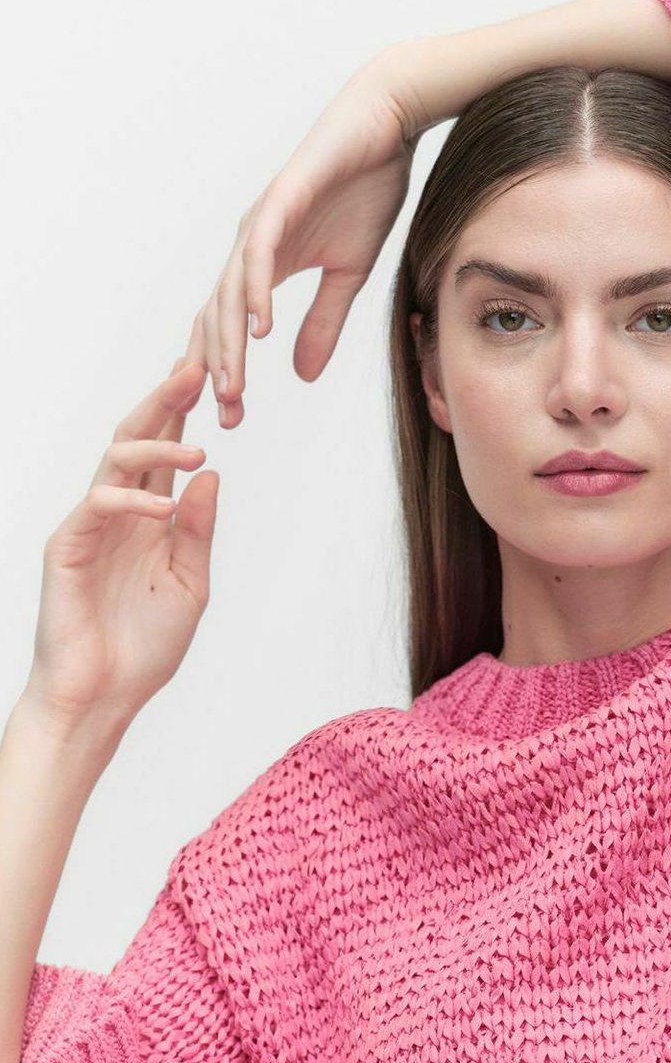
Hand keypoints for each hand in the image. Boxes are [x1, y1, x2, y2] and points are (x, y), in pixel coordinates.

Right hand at [22, 359, 216, 734]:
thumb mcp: (189, 584)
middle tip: (193, 366)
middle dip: (165, 401)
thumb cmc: (144, 647)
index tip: (211, 373)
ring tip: (198, 451)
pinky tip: (166, 504)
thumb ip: (197, 530)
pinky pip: (98, 505)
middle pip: (138, 439)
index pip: (166, 452)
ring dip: (156, 447)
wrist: (104, 696)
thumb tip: (212, 474)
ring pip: (114, 461)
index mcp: (150, 518)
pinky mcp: (67, 545)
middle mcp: (120, 512)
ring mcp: (91, 525)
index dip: (184, 412)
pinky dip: (133, 499)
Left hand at [184, 51, 417, 429]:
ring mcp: (260, 224)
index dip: (227, 373)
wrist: (385, 128)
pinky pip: (259, 255)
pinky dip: (255, 293)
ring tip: (232, 387)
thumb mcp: (349, 274)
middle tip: (225, 417)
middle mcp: (250, 248)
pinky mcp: (279, 201)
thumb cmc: (366, 191)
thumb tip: (301, 376)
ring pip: (230, 294)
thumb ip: (323, 323)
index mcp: (263, 267)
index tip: (231, 419)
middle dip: (218, 372)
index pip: (231, 330)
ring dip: (230, 344)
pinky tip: (259, 329)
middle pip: (218, 320)